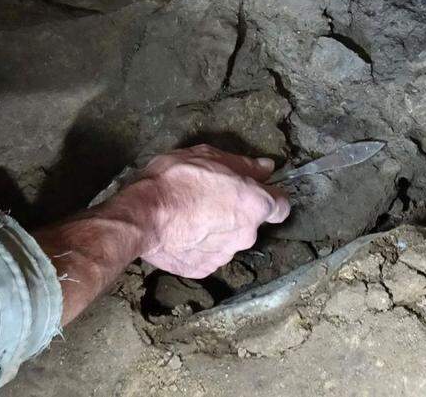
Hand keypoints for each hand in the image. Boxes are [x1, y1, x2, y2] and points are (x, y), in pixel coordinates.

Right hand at [132, 144, 290, 278]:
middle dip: (238, 211)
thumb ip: (244, 164)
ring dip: (219, 228)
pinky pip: (210, 253)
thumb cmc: (177, 180)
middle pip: (252, 222)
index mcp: (254, 204)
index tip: (256, 190)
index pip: (281, 206)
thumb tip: (266, 168)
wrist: (143, 216)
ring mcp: (226, 255)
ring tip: (193, 213)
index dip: (271, 197)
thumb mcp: (210, 156)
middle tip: (212, 196)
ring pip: (231, 239)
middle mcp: (246, 234)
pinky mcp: (204, 269)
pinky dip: (202, 244)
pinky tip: (184, 231)